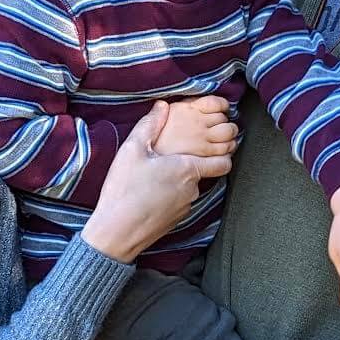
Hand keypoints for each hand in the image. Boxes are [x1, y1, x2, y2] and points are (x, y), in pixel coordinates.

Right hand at [82, 102, 232, 262]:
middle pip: (201, 172)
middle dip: (188, 164)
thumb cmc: (124, 189)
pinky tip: (148, 193)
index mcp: (187, 169)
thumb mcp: (132, 149)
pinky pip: (178, 202)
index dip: (223, 152)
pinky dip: (169, 196)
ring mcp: (185, 207)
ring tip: (152, 177)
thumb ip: (150, 124)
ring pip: (188, 187)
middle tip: (165, 159)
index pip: (223, 162)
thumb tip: (161, 106)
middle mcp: (192, 189)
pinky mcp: (175, 221)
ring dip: (176, 181)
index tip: (214, 145)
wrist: (115, 233)